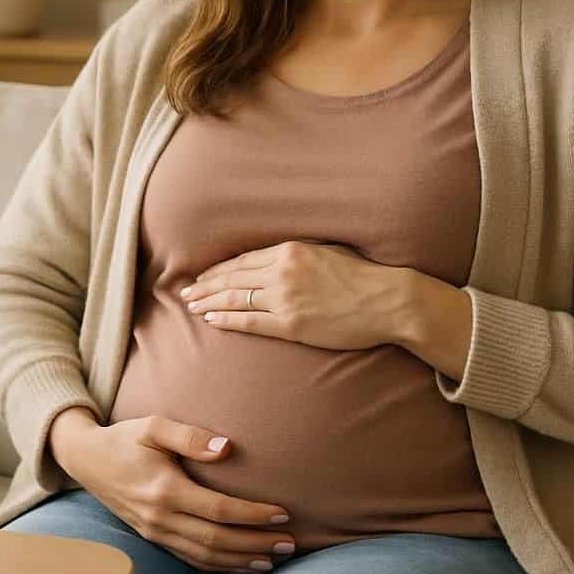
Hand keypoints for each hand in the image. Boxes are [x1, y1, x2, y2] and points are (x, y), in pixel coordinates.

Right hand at [61, 416, 295, 573]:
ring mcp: (155, 532)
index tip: (282, 513)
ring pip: (205, 555)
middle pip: (217, 539)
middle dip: (256, 543)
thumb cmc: (125, 438)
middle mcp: (160, 517)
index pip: (219, 510)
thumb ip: (191, 436)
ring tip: (274, 557)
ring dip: (242, 559)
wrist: (87, 460)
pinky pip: (190, 559)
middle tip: (290, 542)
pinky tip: (241, 563)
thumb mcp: (154, 426)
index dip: (253, 515)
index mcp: (164, 490)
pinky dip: (219, 565)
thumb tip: (228, 449)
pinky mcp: (153, 537)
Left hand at [181, 240, 407, 351]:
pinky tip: (212, 320)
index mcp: (291, 250)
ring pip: (236, 299)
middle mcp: (283, 272)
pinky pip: (250, 321)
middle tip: (185, 292)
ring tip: (192, 306)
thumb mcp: (327, 251)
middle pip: (233, 278)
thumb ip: (298, 254)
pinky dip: (228, 319)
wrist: (387, 300)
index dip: (219, 269)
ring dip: (209, 302)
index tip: (203, 275)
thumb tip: (275, 259)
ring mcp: (286, 299)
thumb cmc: (363, 276)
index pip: (243, 260)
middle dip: (205, 285)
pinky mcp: (292, 324)